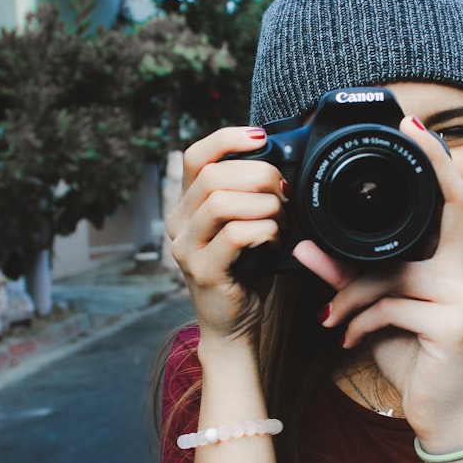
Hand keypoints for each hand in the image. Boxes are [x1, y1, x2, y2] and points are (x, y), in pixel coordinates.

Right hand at [165, 127, 287, 343]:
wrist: (233, 324)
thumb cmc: (245, 272)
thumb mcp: (244, 224)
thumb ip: (248, 194)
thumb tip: (278, 159)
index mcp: (186, 206)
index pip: (195, 156)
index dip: (227, 139)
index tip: (260, 137)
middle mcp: (178, 224)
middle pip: (213, 176)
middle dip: (259, 176)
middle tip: (285, 193)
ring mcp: (186, 248)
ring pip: (222, 202)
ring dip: (264, 206)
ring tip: (280, 220)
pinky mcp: (203, 271)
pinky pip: (236, 235)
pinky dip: (264, 230)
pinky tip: (274, 240)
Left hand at [294, 115, 462, 444]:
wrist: (435, 411)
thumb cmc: (408, 353)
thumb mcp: (371, 309)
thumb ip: (343, 276)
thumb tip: (303, 246)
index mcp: (447, 261)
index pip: (451, 198)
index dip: (436, 158)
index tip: (412, 123)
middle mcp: (462, 272)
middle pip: (437, 215)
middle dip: (416, 180)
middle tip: (388, 150)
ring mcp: (462, 297)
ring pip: (391, 273)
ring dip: (350, 296)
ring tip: (330, 319)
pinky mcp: (453, 324)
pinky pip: (390, 307)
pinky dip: (359, 323)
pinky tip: (347, 341)